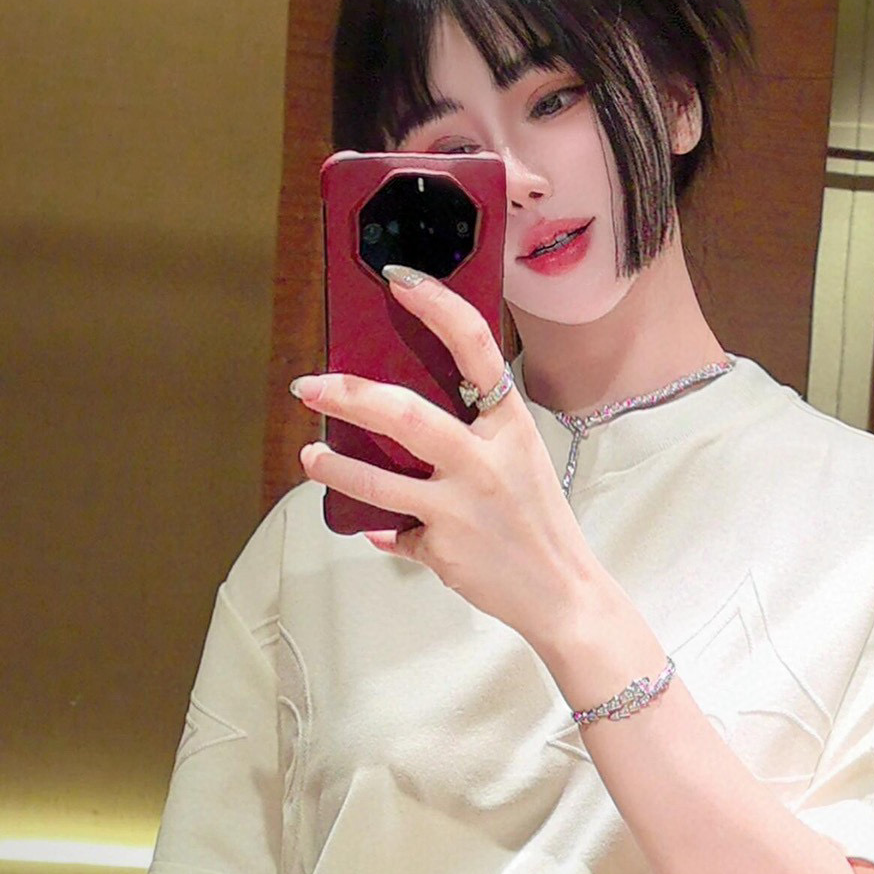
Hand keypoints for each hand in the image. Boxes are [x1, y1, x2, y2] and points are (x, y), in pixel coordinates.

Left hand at [292, 270, 596, 647]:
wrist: (563, 592)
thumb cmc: (539, 522)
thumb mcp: (520, 461)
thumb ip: (473, 437)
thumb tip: (407, 422)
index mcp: (510, 425)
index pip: (474, 347)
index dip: (436, 306)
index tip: (398, 280)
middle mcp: (485, 460)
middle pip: (403, 415)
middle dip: (348, 396)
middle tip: (311, 385)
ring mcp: (460, 505)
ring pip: (377, 481)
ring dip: (334, 467)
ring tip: (311, 455)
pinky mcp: (441, 546)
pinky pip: (395, 530)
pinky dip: (383, 528)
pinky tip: (375, 527)